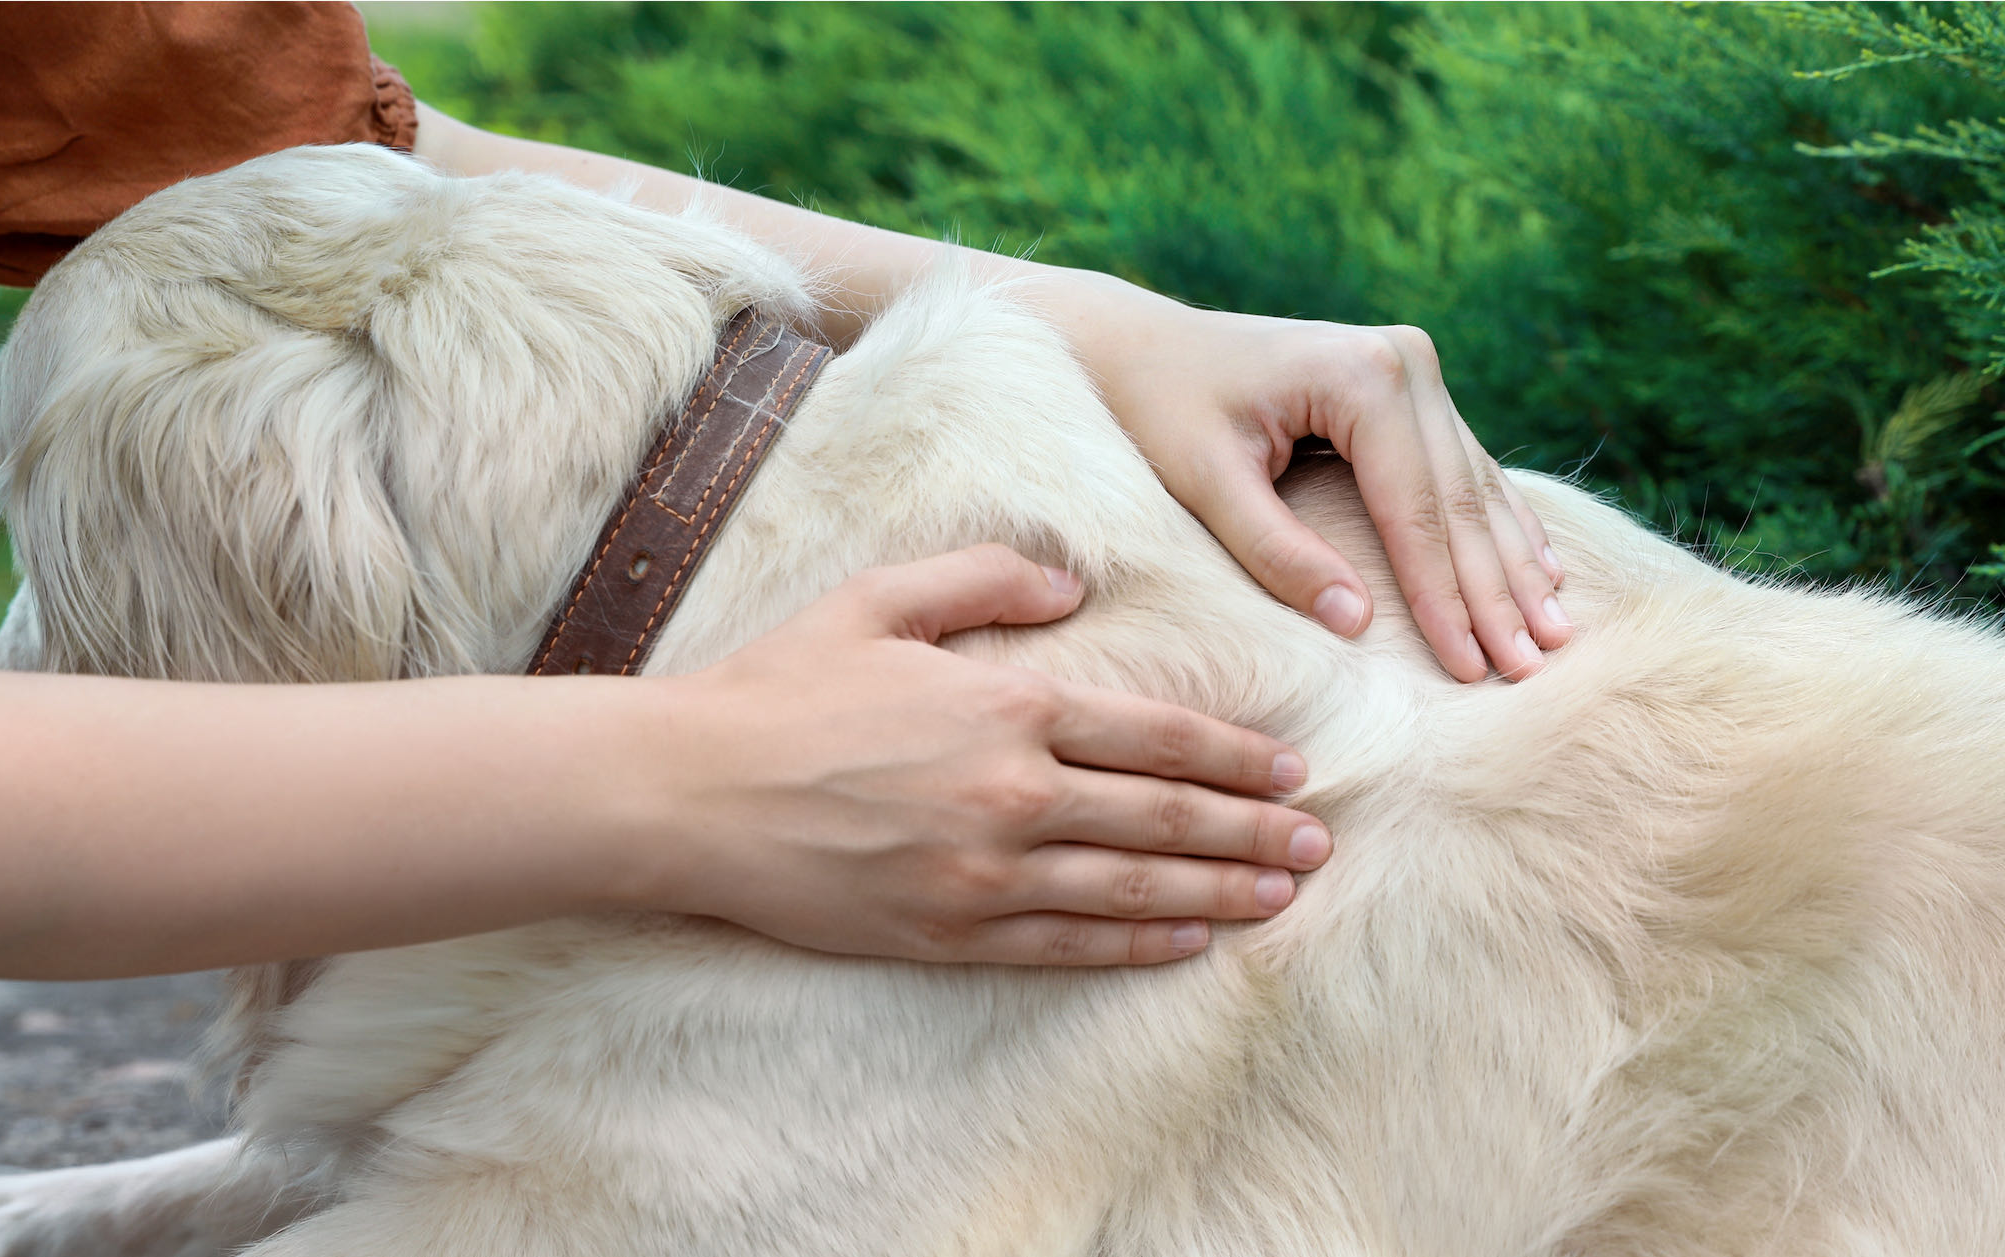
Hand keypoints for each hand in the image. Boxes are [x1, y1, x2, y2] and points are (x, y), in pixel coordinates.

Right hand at [643, 545, 1329, 964]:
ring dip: (1216, 892)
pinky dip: (1136, 943)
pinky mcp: (946, 931)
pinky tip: (1186, 942)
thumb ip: (987, 576)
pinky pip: (1066, 944)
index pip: (1154, 733)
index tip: (1290, 768)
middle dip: (1251, 831)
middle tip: (1316, 843)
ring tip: (1280, 896)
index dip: (1233, 753)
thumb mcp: (880, 598)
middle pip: (1163, 815)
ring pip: (1130, 886)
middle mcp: (1011, 793)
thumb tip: (1073, 582)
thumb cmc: (781, 685)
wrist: (687, 790)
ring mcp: (982, 872)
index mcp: (1006, 704)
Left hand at [1043, 272, 1571, 681]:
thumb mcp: (1205, 482)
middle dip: (1495, 593)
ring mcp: (1413, 370)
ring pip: (1475, 488)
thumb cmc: (1158, 410)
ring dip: (1514, 566)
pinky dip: (1499, 527)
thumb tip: (1354, 623)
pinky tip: (1540, 573)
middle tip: (1533, 669)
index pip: (1415, 511)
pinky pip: (1466, 470)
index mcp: (1360, 376)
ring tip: (1555, 635)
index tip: (1473, 670)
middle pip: (1458, 502)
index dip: (1445, 598)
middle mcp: (1403, 363)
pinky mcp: (1409, 385)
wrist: (1139, 344)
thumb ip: (1275, 551)